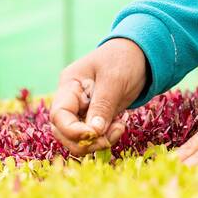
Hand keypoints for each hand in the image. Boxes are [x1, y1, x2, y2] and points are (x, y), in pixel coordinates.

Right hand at [50, 38, 148, 156]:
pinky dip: (105, 138)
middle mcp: (71, 100)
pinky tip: (120, 126)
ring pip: (77, 138)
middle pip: (63, 132)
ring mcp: (82, 110)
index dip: (72, 131)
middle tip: (108, 137)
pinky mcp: (95, 117)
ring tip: (119, 129)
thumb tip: (93, 132)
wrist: (139, 55)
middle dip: (84, 141)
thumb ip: (102, 105)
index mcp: (69, 86)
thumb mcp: (114, 79)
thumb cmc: (123, 59)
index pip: (59, 115)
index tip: (94, 134)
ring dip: (97, 142)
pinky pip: (93, 136)